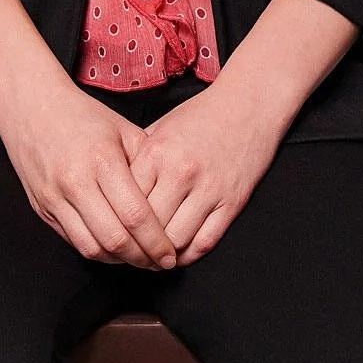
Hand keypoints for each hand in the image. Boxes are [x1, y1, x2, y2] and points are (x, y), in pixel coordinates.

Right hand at [0, 79, 178, 269]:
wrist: (32, 107)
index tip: (171, 255)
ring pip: (92, 248)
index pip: (135, 215)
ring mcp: (54, 197)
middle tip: (159, 263)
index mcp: (101, 159)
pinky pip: (73, 242)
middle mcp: (75, 181)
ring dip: (119, 261)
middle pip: (114, 239)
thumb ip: (147, 163)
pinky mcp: (42, 209)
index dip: (157, 242)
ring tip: (138, 258)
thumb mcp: (122, 129)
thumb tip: (170, 201)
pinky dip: (97, 251)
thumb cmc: (82, 116)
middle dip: (142, 258)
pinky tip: (113, 248)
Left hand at [127, 82, 288, 264]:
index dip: (117, 222)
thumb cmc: (201, 115)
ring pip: (176, 240)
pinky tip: (179, 254)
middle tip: (131, 253)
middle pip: (149, 226)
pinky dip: (189, 255)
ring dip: (163, 255)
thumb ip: (138, 156)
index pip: (126, 202)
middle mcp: (181, 172)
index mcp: (157, 152)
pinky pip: (205, 242)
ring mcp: (209, 189)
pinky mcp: (232, 202)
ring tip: (153, 257)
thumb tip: (114, 187)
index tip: (114, 232)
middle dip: (138, 244)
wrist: (248, 104)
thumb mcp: (161, 127)